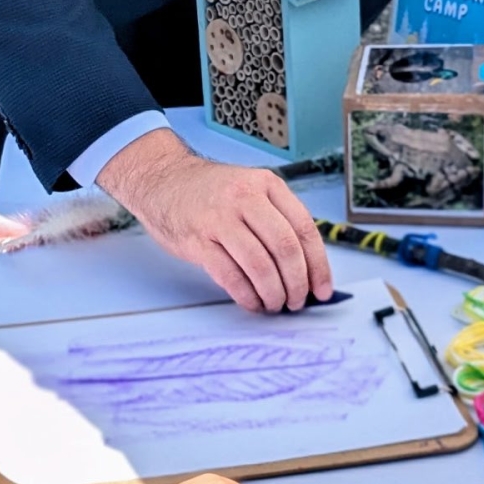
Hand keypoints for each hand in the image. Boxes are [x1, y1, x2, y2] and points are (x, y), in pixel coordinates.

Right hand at [98, 129, 333, 312]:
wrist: (161, 179)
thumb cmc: (208, 191)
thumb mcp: (249, 189)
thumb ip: (275, 219)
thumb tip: (305, 267)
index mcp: (266, 185)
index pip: (304, 228)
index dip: (318, 265)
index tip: (322, 288)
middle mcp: (245, 198)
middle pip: (285, 249)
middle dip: (297, 283)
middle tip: (297, 301)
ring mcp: (219, 218)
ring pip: (260, 266)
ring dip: (273, 293)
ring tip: (274, 304)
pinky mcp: (197, 241)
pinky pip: (231, 276)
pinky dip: (247, 296)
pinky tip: (252, 302)